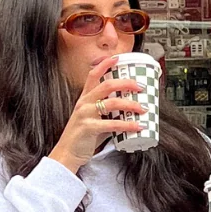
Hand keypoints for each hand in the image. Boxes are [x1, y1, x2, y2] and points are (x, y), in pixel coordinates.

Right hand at [50, 56, 144, 172]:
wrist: (67, 154)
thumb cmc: (81, 137)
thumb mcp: (93, 119)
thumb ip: (108, 114)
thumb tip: (128, 112)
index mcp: (84, 99)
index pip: (93, 75)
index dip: (105, 64)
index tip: (118, 58)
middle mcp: (84, 103)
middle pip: (107, 84)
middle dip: (126, 83)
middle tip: (140, 86)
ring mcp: (85, 114)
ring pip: (112, 102)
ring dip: (131, 104)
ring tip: (143, 108)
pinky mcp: (89, 128)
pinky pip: (112, 124)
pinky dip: (128, 125)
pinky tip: (137, 126)